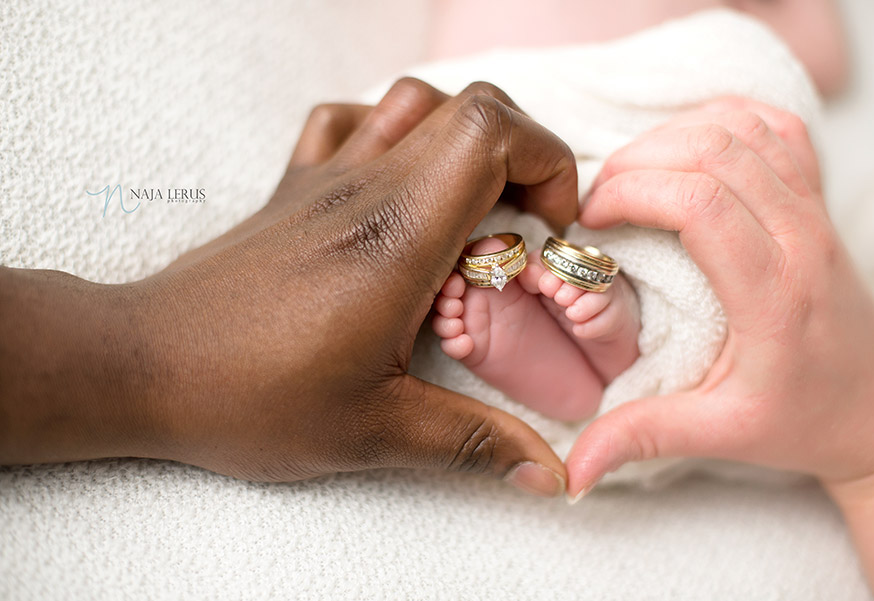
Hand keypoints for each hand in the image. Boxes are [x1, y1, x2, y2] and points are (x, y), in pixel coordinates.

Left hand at [1, 79, 577, 496]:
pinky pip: (350, 120)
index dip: (546, 160)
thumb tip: (548, 472)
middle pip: (468, 107)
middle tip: (523, 227)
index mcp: (396, 238)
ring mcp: (323, 177)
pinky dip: (392, 133)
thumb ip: (471, 444)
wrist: (142, 363)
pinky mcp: (293, 187)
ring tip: (472, 206)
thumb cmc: (248, 396)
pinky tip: (398, 187)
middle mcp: (364, 188)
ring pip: (413, 103)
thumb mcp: (373, 431)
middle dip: (523, 155)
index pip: (489, 132)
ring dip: (462, 139)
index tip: (552, 227)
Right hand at [571, 98, 873, 596]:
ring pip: (740, 128)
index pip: (700, 201)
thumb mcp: (719, 434)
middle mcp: (799, 237)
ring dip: (672, 138)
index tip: (589, 220)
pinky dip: (719, 123)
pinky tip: (686, 153)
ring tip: (633, 179)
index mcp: (775, 291)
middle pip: (712, 150)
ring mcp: (813, 210)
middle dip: (637, 162)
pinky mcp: (814, 199)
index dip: (631, 192)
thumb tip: (570, 471)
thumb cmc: (804, 420)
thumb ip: (641, 438)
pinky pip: (771, 128)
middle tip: (597, 201)